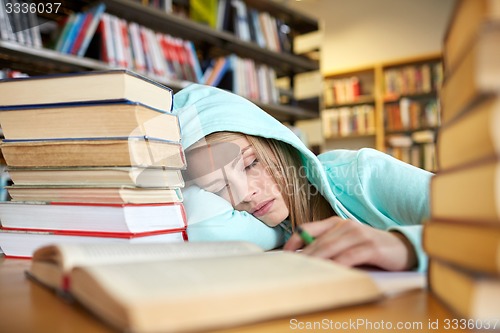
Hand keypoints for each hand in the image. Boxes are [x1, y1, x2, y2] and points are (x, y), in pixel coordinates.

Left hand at [283, 217, 416, 270]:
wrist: (403, 248)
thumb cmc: (370, 249)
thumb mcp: (347, 244)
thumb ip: (329, 247)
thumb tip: (304, 260)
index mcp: (336, 223)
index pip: (307, 229)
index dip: (293, 241)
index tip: (284, 255)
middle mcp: (345, 225)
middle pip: (317, 242)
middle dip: (303, 257)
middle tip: (291, 269)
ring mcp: (358, 234)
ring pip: (330, 248)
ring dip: (316, 261)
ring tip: (304, 272)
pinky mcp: (370, 246)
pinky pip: (349, 256)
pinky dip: (338, 265)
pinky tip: (330, 272)